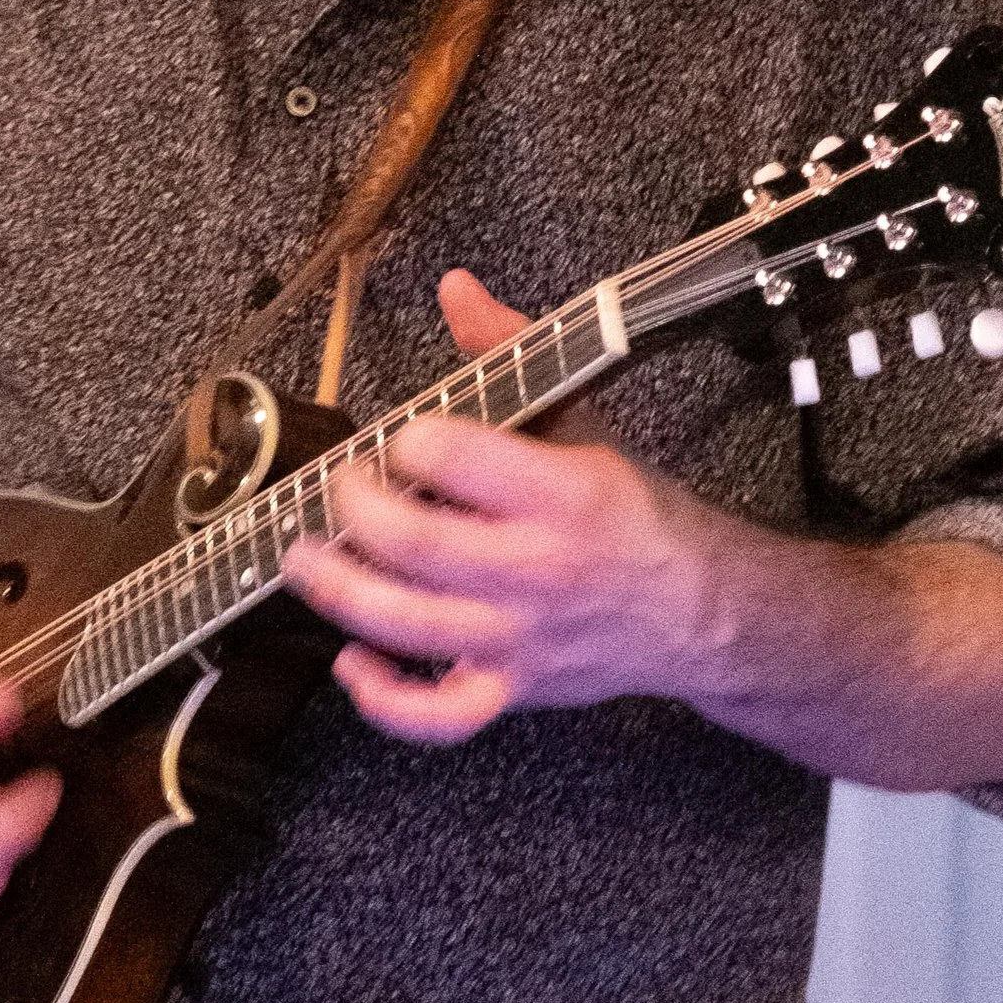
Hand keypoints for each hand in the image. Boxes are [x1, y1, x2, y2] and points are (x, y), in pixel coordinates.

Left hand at [279, 269, 716, 744]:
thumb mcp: (584, 419)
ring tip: (304, 560)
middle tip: (340, 490)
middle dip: (354, 510)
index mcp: (561, 491)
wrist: (699, 611)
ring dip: (340, 592)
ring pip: (409, 626)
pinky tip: (352, 660)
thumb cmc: (633, 513)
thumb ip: (511, 354)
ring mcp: (520, 638)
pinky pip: (438, 715)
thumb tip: (455, 288)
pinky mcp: (512, 689)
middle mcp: (537, 568)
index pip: (453, 455)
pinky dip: (384, 699)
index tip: (400, 436)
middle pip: (415, 543)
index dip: (409, 439)